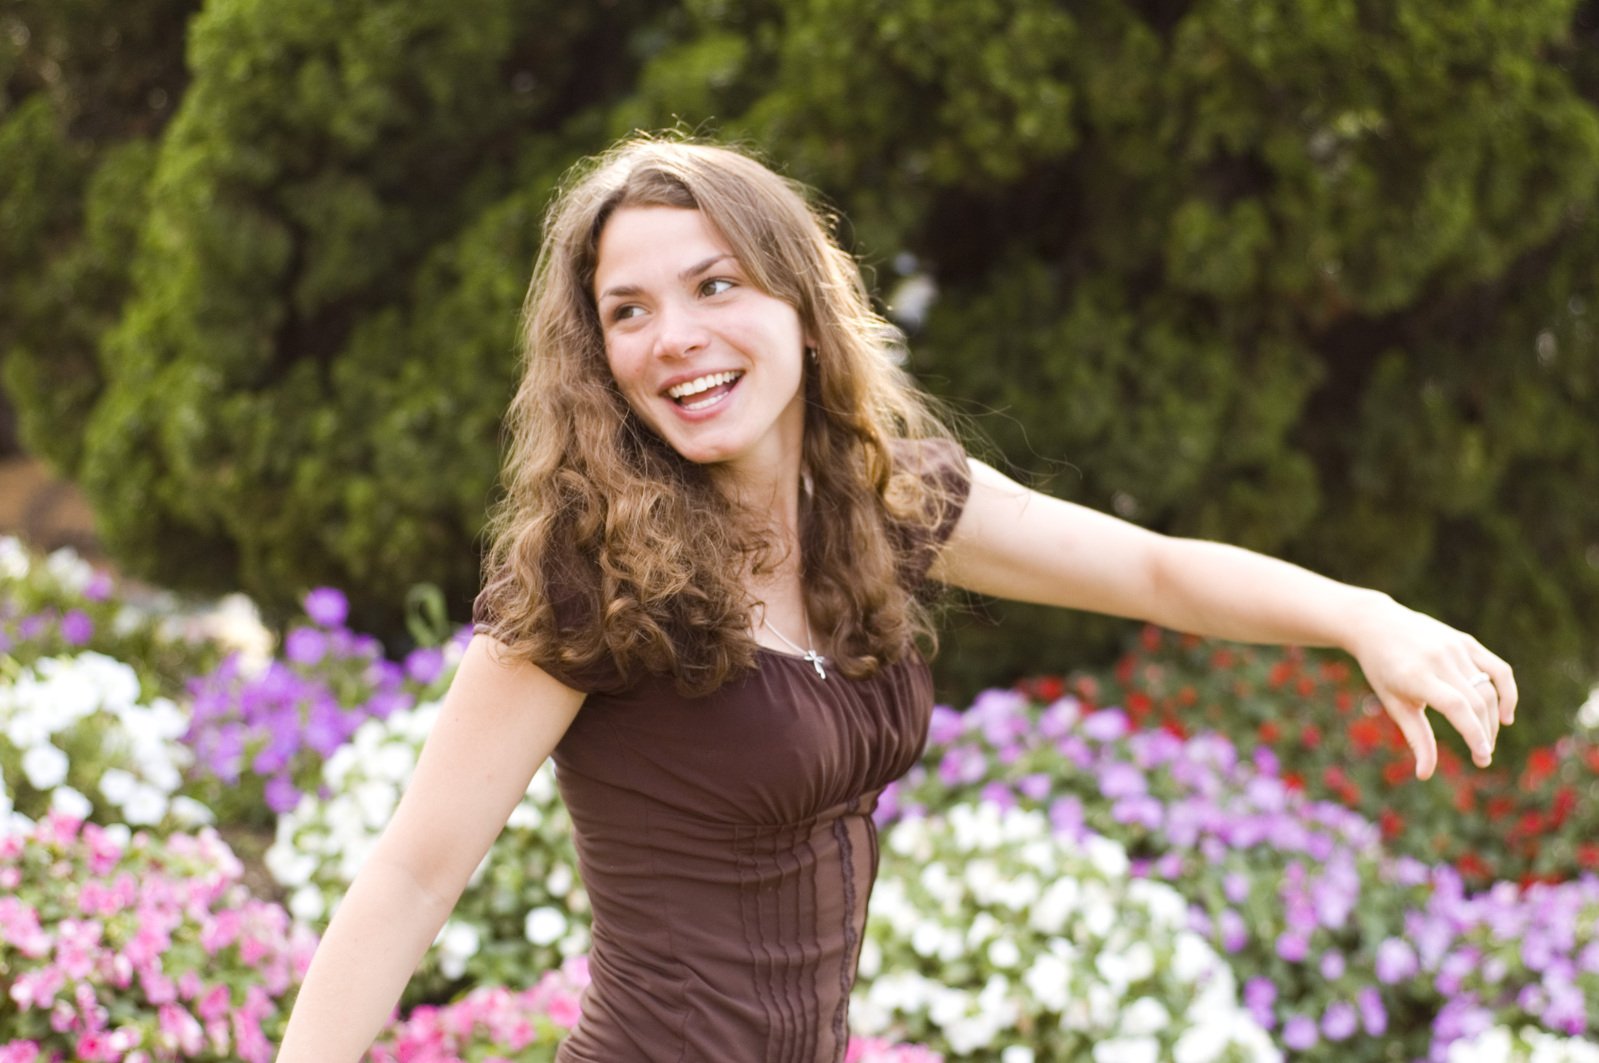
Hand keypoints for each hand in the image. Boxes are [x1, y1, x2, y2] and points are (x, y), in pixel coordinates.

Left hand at [1346, 597, 1517, 779]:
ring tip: (1487, 741)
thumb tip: (1425, 775)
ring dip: (1494, 719)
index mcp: (1416, 675)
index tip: (1482, 757)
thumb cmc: (1382, 669)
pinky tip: (1505, 715)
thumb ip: (1415, 737)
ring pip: (1490, 688)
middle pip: (1477, 701)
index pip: (1456, 707)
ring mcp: (1455, 647)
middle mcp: (1439, 658)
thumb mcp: (1392, 703)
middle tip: (1483, 757)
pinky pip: (1498, 669)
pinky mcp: (1466, 641)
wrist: (1377, 624)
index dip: (1473, 733)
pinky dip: (1508, 692)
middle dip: (1485, 733)